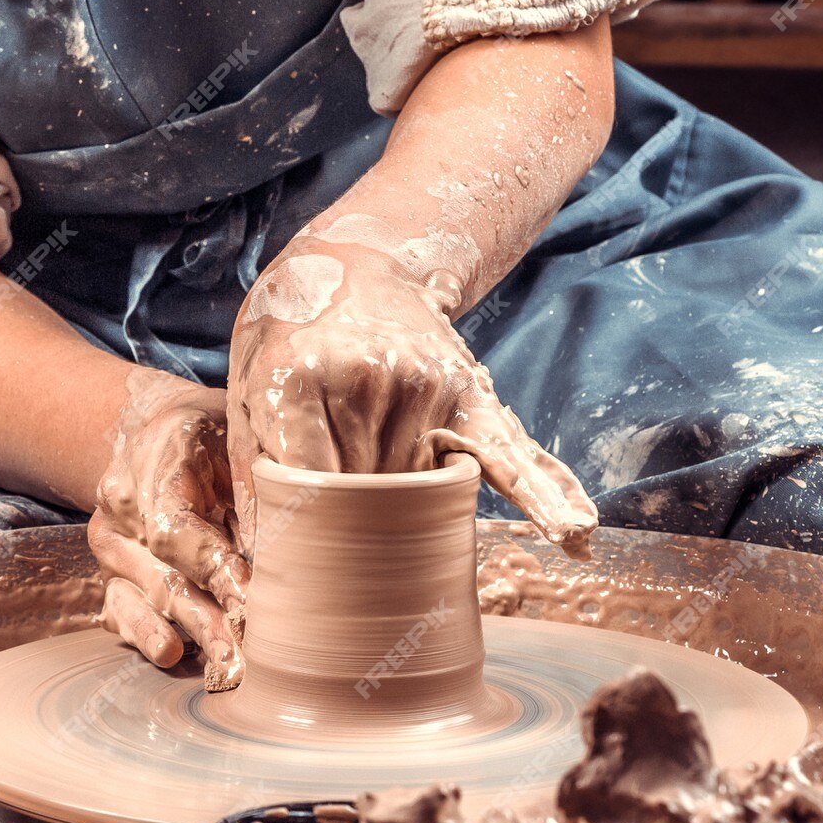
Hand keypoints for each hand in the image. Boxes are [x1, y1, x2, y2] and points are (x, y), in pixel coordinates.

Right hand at [87, 375, 250, 689]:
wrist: (157, 429)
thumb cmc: (214, 436)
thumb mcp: (240, 437)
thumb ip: (256, 483)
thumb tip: (295, 539)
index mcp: (153, 459)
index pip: (176, 526)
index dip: (212, 565)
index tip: (249, 596)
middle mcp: (120, 505)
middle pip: (161, 570)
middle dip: (206, 615)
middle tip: (244, 649)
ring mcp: (110, 543)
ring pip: (140, 598)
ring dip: (184, 632)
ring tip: (221, 662)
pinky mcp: (112, 574)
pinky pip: (121, 612)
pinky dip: (148, 635)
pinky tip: (175, 655)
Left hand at [226, 234, 596, 552]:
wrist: (357, 260)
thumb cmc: (291, 331)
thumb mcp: (247, 387)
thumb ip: (253, 471)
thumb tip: (260, 561)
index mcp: (301, 378)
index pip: (310, 489)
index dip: (310, 530)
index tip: (309, 563)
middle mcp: (369, 379)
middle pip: (368, 496)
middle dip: (355, 523)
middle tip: (343, 534)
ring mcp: (427, 385)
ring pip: (421, 489)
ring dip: (408, 509)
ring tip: (393, 501)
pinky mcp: (470, 391)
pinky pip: (510, 452)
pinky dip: (543, 495)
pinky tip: (575, 536)